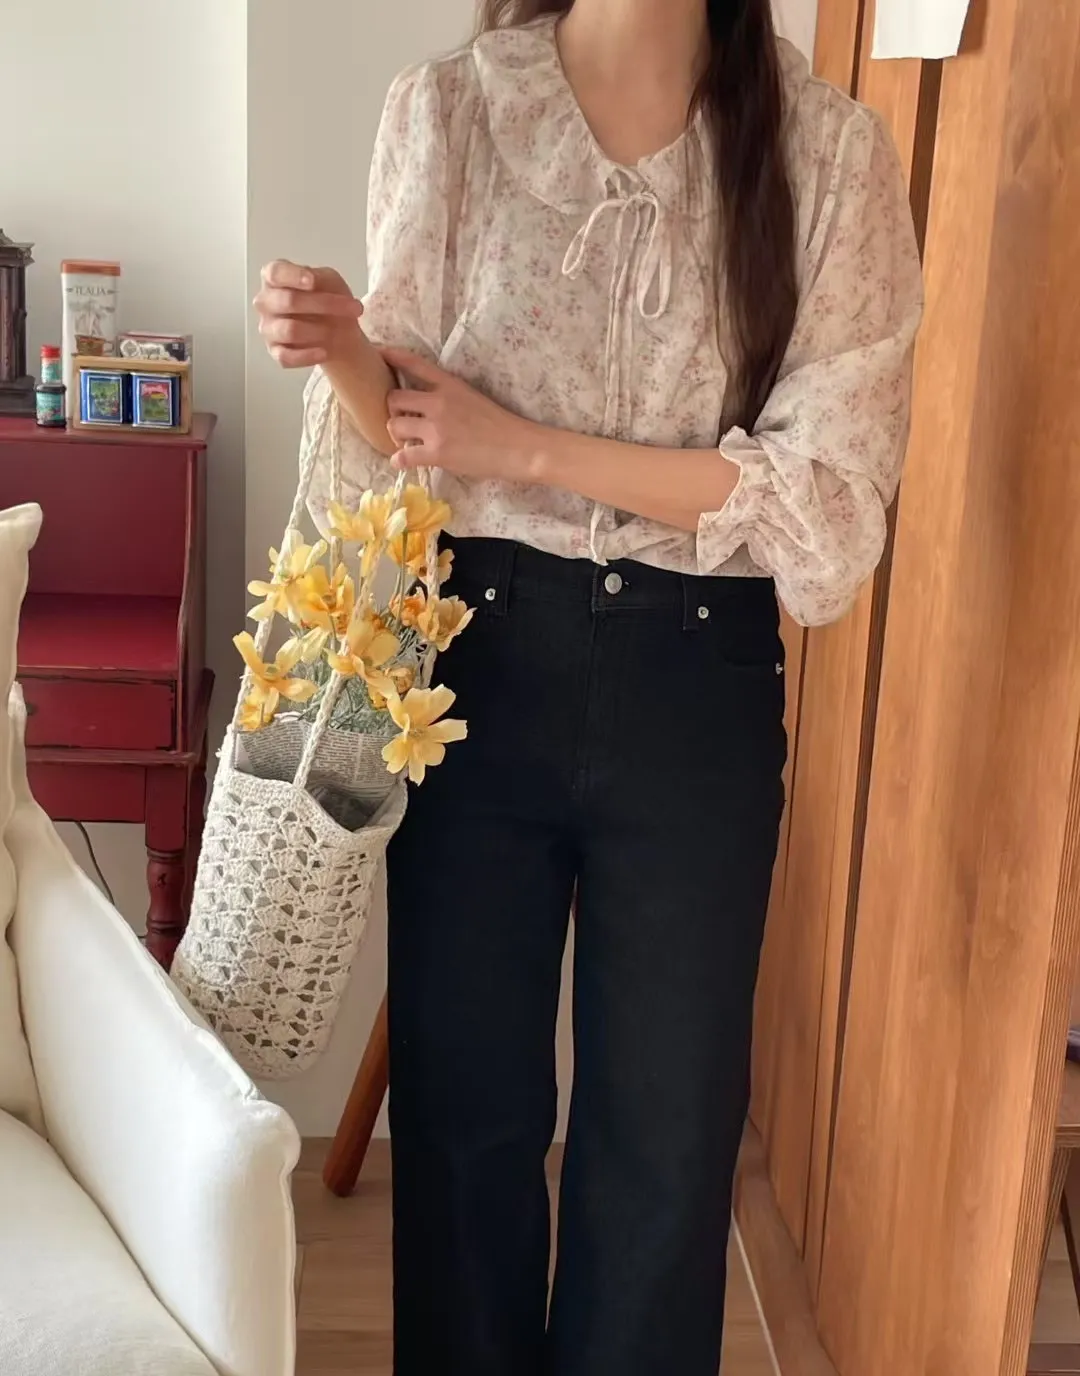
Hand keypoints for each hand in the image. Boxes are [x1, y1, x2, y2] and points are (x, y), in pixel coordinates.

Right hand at [254, 261, 366, 368]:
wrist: (337, 331)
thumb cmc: (328, 299)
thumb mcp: (330, 280)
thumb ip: (320, 277)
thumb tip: (312, 281)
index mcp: (274, 278)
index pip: (275, 273)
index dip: (293, 276)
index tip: (312, 281)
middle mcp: (265, 302)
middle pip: (288, 301)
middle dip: (324, 304)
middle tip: (353, 308)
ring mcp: (268, 328)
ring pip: (289, 330)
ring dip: (319, 331)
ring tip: (335, 332)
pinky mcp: (275, 351)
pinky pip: (286, 357)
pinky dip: (307, 356)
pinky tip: (324, 353)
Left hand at [383, 349, 536, 481]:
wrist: (518, 447)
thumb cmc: (499, 425)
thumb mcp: (471, 397)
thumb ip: (447, 395)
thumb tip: (423, 403)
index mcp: (449, 384)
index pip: (414, 364)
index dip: (391, 356)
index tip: (376, 352)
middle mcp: (439, 401)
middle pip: (394, 398)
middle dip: (393, 411)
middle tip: (403, 423)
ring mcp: (436, 427)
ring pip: (394, 426)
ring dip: (396, 436)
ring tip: (408, 443)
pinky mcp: (437, 452)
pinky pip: (403, 455)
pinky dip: (399, 460)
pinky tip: (403, 462)